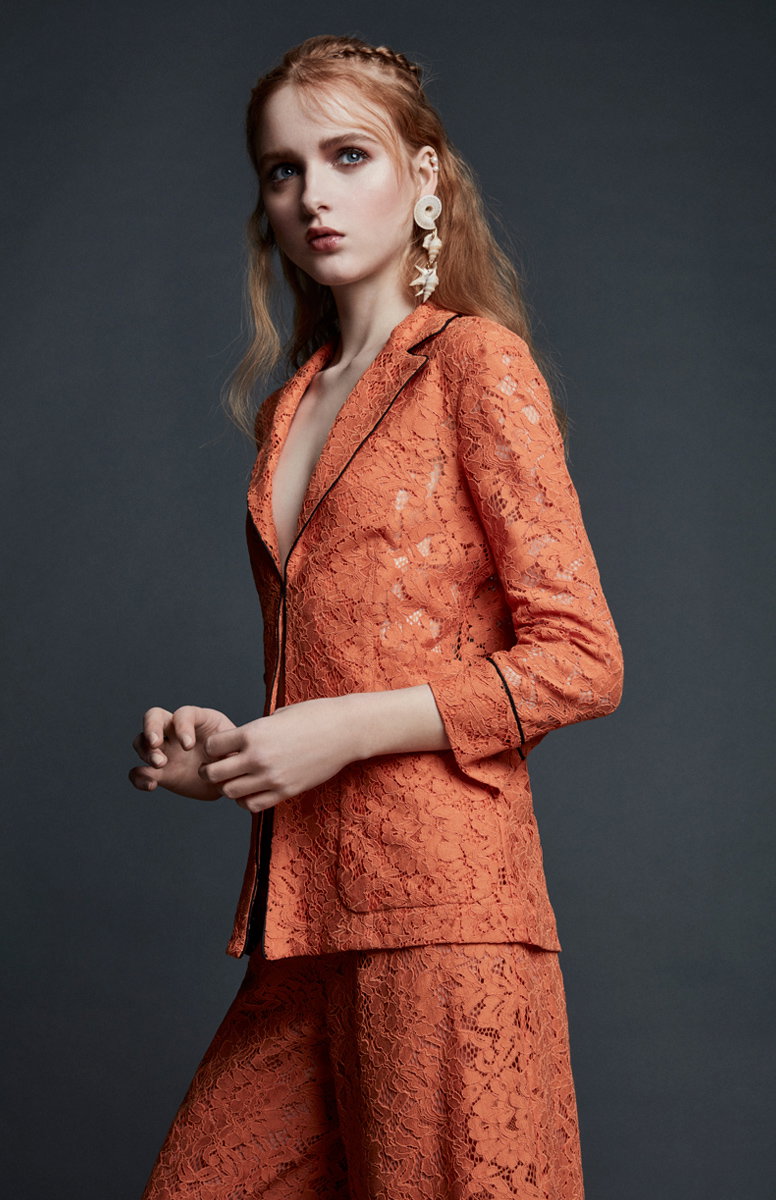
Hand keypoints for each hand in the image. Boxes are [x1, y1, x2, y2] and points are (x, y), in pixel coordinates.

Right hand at [129, 706, 236, 801]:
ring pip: (141, 741)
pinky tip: (151, 785)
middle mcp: (177, 731)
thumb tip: (228, 757)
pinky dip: (139, 777)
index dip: (182, 725)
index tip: (189, 745)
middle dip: (151, 728)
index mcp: (199, 720)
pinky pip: (139, 771)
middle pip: (153, 716)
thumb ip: (231, 750)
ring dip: (145, 751)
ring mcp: (166, 751)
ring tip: (160, 764)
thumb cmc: (236, 758)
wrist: (231, 780)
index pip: (183, 713)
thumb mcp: (239, 750)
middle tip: (157, 744)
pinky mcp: (159, 772)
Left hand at [199, 697, 358, 813]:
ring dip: (227, 787)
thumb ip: (256, 730)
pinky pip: (253, 805)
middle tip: (216, 768)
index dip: (211, 747)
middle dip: (210, 770)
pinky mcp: (285, 791)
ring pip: (230, 792)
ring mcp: (272, 777)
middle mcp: (258, 757)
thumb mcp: (278, 716)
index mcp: (253, 733)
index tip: (219, 747)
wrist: (344, 731)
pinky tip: (252, 790)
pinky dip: (246, 800)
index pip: (212, 746)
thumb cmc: (313, 716)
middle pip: (214, 773)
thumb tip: (241, 742)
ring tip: (235, 780)